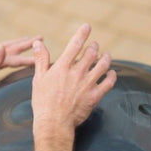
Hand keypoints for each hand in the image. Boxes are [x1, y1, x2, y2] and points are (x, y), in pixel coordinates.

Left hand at [0, 36, 41, 87]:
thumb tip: (3, 45)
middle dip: (28, 43)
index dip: (30, 56)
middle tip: (41, 38)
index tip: (43, 53)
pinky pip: (4, 57)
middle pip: (14, 48)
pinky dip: (11, 54)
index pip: (17, 57)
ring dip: (20, 45)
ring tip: (28, 42)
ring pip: (9, 50)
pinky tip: (10, 57)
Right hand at [31, 23, 116, 150]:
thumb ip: (41, 59)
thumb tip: (38, 43)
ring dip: (106, 58)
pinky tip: (112, 73)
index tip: (88, 27)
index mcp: (62, 67)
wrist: (53, 123)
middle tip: (96, 45)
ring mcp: (87, 84)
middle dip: (95, 46)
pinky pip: (108, 83)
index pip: (75, 45)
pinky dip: (112, 76)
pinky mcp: (95, 96)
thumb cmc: (43, 102)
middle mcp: (77, 73)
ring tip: (107, 55)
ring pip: (102, 65)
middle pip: (91, 53)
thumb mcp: (38, 79)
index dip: (82, 33)